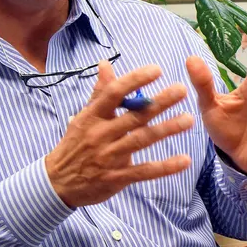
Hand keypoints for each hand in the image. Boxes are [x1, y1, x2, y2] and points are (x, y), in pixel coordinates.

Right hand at [45, 61, 193, 207]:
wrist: (58, 182)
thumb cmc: (74, 145)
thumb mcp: (83, 118)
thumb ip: (99, 92)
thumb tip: (105, 64)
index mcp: (93, 116)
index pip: (114, 93)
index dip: (135, 80)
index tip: (156, 70)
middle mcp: (101, 134)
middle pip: (134, 116)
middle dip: (159, 102)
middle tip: (182, 89)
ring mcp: (109, 157)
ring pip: (142, 140)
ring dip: (167, 130)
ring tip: (188, 120)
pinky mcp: (116, 178)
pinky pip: (144, 171)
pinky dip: (165, 167)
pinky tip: (184, 160)